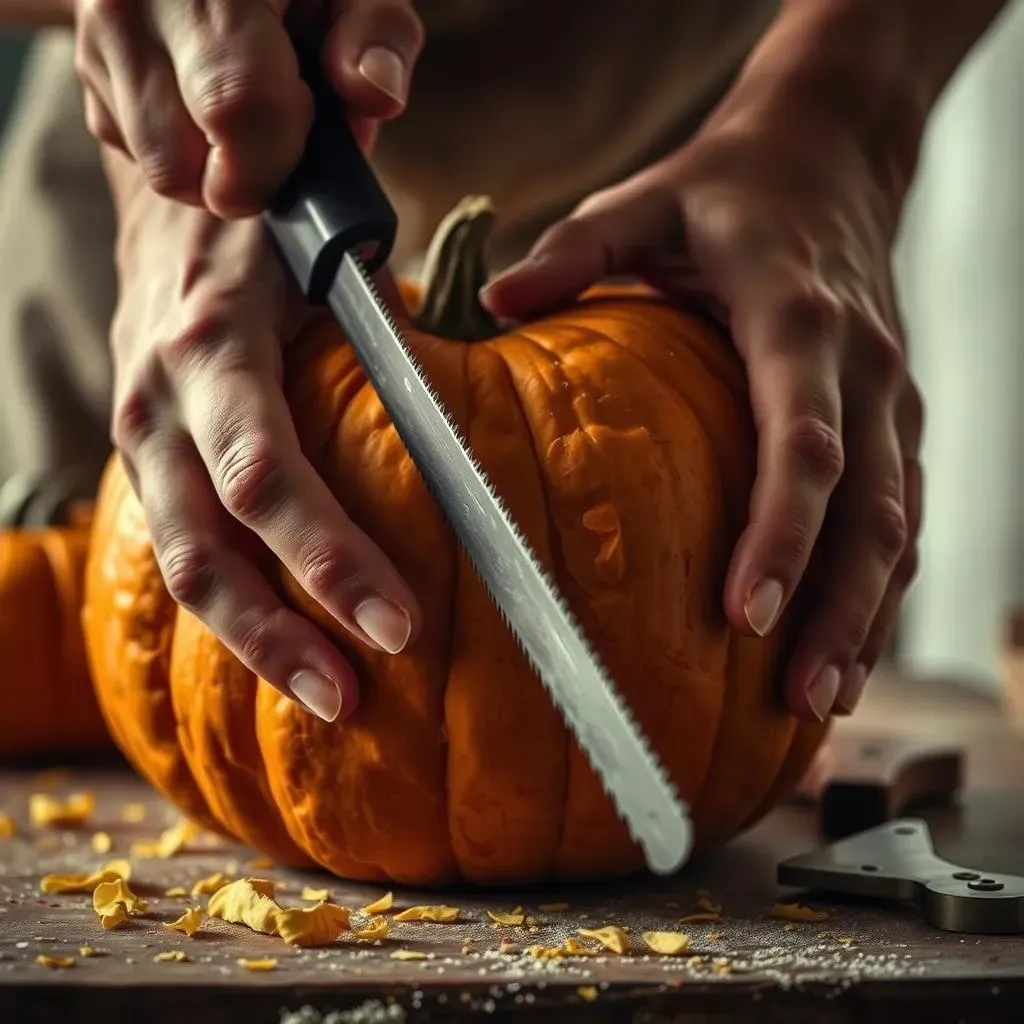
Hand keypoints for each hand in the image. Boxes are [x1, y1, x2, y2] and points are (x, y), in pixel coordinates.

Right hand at [73, 0, 423, 215]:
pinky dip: (186, 145)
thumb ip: (380, 34)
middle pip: (180, 169)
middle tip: (285, 122)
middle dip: (246, 176)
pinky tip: (212, 96)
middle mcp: (130, 7)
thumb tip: (373, 92)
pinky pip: (138, 152)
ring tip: (253, 105)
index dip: (279, 153)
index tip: (304, 132)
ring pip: (157, 171)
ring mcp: (97, 40)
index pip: (234, 107)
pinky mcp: (87, 70)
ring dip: (215, 165)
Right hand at [109, 180, 420, 722]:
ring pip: (183, 565)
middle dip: (282, 634)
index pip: (266, 475)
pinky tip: (284, 648)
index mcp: (214, 346)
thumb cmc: (268, 229)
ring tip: (329, 695)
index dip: (328, 557)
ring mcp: (138, 438)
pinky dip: (231, 609)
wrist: (167, 206)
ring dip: (255, 642)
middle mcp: (160, 403)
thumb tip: (457, 415)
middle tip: (356, 697)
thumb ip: (379, 323)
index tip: (400, 626)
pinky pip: (178, 550)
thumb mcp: (324, 253)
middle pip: (208, 549)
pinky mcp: (143, 463)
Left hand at [483, 90, 922, 723]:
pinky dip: (877, 592)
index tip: (745, 615)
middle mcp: (862, 369)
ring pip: (898, 529)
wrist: (832, 160)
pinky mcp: (896, 421)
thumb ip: (578, 248)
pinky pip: (899, 520)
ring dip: (866, 620)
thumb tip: (493, 302)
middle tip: (798, 698)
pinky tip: (845, 651)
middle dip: (837, 609)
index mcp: (797, 320)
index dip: (781, 531)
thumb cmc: (729, 193)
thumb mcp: (647, 203)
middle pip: (870, 510)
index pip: (801, 440)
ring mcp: (891, 401)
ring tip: (824, 705)